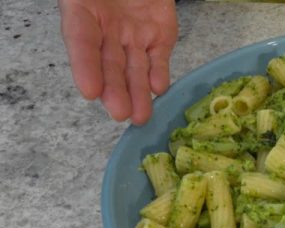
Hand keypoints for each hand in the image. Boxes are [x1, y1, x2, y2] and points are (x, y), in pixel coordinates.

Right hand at [59, 0, 177, 124]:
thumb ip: (87, 1)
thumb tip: (85, 17)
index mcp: (82, 12)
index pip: (81, 43)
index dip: (84, 67)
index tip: (89, 91)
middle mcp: (107, 30)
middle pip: (109, 64)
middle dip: (115, 89)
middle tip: (120, 113)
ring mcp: (134, 35)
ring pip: (135, 68)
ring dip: (138, 93)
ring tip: (141, 116)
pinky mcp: (160, 36)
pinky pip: (159, 58)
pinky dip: (160, 74)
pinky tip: (160, 89)